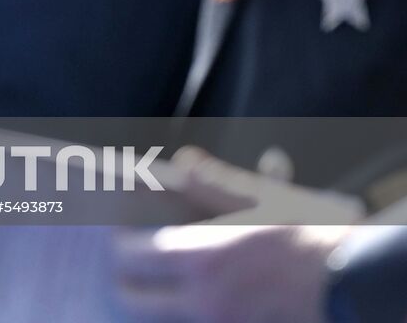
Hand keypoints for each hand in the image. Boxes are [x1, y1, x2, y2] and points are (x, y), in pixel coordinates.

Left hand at [112, 148, 362, 321]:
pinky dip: (180, 310)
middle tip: (126, 260)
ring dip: (151, 298)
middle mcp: (203, 299)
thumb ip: (211, 183)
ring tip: (151, 279)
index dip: (116, 241)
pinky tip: (184, 293)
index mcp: (200, 259)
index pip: (129, 255)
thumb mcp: (259, 200)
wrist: (355, 280)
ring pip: (158, 315)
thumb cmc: (307, 236)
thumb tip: (179, 162)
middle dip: (123, 277)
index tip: (114, 228)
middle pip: (132, 296)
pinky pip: (188, 322)